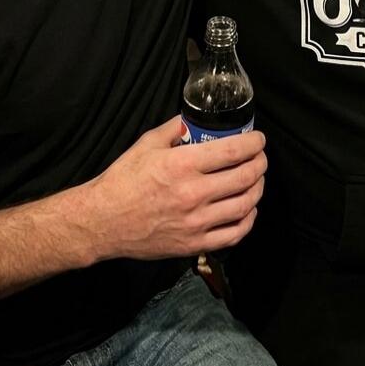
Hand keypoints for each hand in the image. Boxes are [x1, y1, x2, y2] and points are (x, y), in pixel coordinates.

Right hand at [84, 116, 266, 260]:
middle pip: (244, 177)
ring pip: (244, 205)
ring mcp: (196, 222)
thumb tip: (193, 120)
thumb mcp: (146, 144)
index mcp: (183, 165)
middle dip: (260, 163)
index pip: (233, 152)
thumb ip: (174, 129)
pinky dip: (248, 220)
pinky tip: (248, 209)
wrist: (103, 221)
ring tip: (257, 179)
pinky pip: (233, 234)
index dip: (254, 143)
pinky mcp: (194, 244)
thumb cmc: (123, 180)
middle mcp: (194, 194)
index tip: (259, 139)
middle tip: (261, 157)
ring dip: (258, 189)